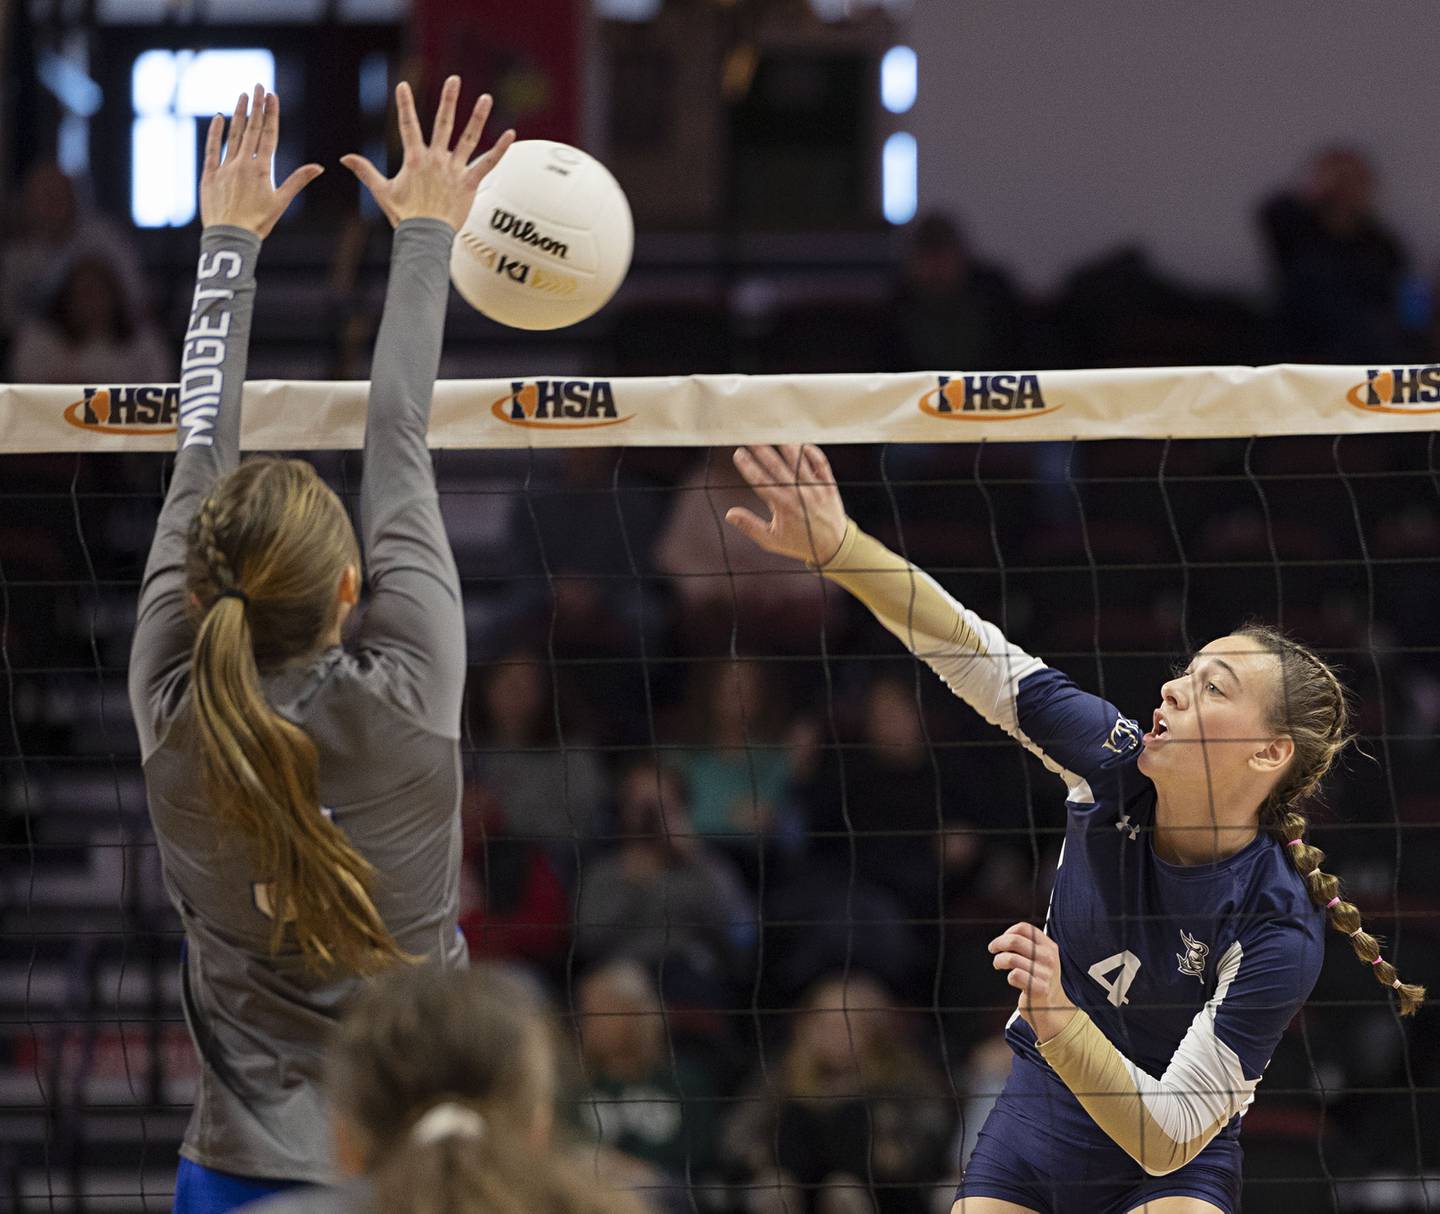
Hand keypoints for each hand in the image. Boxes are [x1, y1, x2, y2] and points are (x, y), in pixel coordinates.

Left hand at [200, 86, 322, 237]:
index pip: (268, 135)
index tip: (271, 96)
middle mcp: (243, 164)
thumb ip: (298, 180)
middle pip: (251, 130)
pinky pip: (212, 149)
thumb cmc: (259, 222)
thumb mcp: (281, 202)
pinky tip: (218, 118)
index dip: (270, 114)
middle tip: (259, 86)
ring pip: (233, 135)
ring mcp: (225, 167)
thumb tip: (318, 167)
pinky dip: (215, 133)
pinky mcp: (210, 174)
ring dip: (239, 114)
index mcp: (262, 170)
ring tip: (243, 96)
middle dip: (256, 107)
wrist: (230, 237)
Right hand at [341, 76, 514, 229]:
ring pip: (468, 138)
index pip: (408, 125)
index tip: (403, 85)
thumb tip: (343, 158)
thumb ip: (366, 171)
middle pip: (443, 123)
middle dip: (448, 100)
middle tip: (454, 79)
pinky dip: (500, 149)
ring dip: (478, 117)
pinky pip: (488, 163)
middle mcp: (436, 159)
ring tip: (486, 98)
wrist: (425, 238)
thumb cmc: (404, 216)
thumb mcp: (382, 191)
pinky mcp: (469, 183)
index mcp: (415, 159)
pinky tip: (511, 134)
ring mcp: (454, 170)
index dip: (405, 104)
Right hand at [724, 444, 848, 565]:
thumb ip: (749, 526)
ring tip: (774, 433)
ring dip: (785, 445)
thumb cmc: (799, 542)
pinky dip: (811, 451)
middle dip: (762, 450)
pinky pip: (821, 463)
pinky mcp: (828, 484)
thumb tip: (730, 514)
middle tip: (751, 437)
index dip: (748, 466)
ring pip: (798, 460)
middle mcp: (798, 493)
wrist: (833, 546)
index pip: (760, 481)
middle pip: (776, 466)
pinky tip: (801, 443)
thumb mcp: (771, 540)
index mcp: (782, 505)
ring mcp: (815, 487)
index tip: (738, 453)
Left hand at [989, 921, 1076, 1042]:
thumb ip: (1028, 944)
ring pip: (1011, 959)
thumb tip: (1005, 937)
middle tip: (992, 949)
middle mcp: (1049, 958)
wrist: (1053, 1007)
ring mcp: (1045, 974)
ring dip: (999, 961)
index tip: (1002, 941)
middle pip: (1015, 941)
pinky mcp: (1039, 989)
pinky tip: (1012, 979)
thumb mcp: (1041, 957)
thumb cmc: (1040, 978)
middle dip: (998, 943)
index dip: (1008, 932)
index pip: (1024, 928)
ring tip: (998, 964)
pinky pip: (1015, 975)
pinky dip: (1009, 976)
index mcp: (1049, 946)